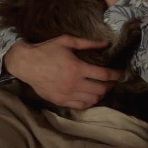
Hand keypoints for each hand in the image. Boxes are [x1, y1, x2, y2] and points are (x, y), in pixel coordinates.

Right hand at [4, 35, 122, 108]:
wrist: (26, 64)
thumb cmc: (46, 50)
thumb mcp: (67, 41)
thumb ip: (88, 43)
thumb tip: (106, 43)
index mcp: (77, 68)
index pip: (104, 75)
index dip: (116, 74)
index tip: (121, 73)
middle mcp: (74, 84)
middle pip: (101, 89)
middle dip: (110, 85)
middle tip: (112, 80)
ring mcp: (67, 94)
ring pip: (93, 99)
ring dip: (101, 94)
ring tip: (102, 87)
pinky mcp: (60, 101)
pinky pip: (81, 106)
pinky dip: (90, 102)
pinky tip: (91, 95)